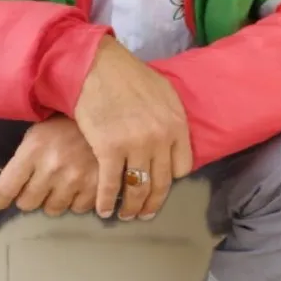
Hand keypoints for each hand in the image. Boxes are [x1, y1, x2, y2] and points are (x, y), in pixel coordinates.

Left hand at [0, 116, 97, 215]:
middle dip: (30, 195)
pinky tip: (79, 184)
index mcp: (33, 150)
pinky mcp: (95, 188)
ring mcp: (74, 180)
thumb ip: (23, 161)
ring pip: (52, 209)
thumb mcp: (38, 135)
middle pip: (27, 203)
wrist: (105, 119)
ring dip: (53, 199)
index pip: (6, 188)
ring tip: (61, 182)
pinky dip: (76, 200)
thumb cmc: (65, 126)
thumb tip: (10, 189)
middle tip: (38, 184)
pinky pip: (76, 209)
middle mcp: (52, 168)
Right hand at [74, 36, 192, 221]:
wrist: (98, 66)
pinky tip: (103, 209)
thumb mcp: (164, 93)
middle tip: (144, 213)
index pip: (182, 168)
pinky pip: (111, 185)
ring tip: (125, 214)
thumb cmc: (129, 75)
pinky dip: (106, 201)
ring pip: (137, 188)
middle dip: (152, 203)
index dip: (170, 179)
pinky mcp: (109, 149)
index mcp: (177, 125)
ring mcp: (135, 145)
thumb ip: (171, 118)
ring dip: (131, 207)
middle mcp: (160, 139)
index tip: (159, 183)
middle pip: (161, 184)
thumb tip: (170, 138)